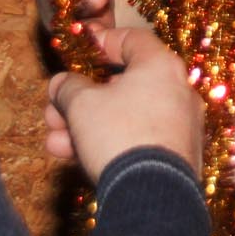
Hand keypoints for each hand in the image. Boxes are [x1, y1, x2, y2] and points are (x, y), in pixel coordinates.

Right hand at [45, 26, 203, 179]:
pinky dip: (108, 143)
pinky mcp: (177, 158)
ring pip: (125, 117)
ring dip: (85, 126)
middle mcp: (178, 91)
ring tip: (54, 143)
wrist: (152, 196)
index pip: (133, 39)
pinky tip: (74, 159)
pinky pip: (137, 139)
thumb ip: (68, 88)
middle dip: (80, 100)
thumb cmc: (118, 133)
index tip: (81, 52)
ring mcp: (180, 126)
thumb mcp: (81, 104)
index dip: (103, 42)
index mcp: (162, 66)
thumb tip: (61, 83)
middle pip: (122, 85)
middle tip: (54, 113)